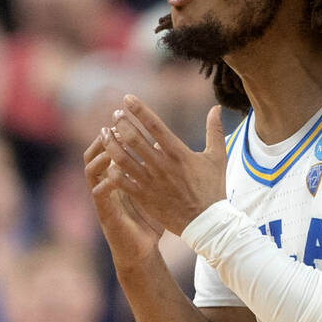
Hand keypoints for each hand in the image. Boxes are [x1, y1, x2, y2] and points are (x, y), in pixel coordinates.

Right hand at [84, 134, 165, 267]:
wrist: (142, 250)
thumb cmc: (149, 220)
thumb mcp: (152, 190)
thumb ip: (156, 168)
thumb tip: (163, 144)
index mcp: (116, 178)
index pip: (108, 150)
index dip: (112, 135)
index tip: (123, 120)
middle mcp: (106, 186)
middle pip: (93, 156)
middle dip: (101, 141)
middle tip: (111, 128)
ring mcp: (103, 200)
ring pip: (90, 173)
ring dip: (99, 159)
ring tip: (109, 149)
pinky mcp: (106, 214)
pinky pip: (99, 195)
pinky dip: (105, 184)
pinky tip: (114, 175)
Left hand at [97, 96, 226, 235]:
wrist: (206, 223)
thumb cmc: (213, 189)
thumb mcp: (217, 157)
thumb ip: (214, 131)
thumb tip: (216, 108)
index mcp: (179, 153)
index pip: (154, 125)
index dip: (139, 110)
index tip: (127, 98)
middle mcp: (162, 165)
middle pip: (134, 139)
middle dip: (121, 123)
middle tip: (115, 115)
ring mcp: (151, 182)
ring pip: (123, 158)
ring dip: (110, 143)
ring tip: (104, 133)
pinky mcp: (143, 197)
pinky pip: (121, 181)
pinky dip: (112, 169)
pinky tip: (107, 161)